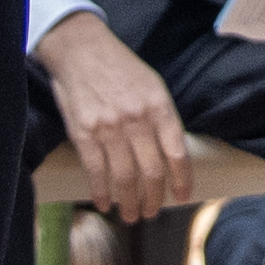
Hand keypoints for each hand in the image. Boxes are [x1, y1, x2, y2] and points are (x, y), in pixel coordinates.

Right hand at [35, 14, 191, 218]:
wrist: (82, 49)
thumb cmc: (120, 68)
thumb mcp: (152, 85)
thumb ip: (162, 118)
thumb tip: (171, 155)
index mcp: (159, 106)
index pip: (177, 153)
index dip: (182, 180)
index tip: (182, 196)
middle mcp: (137, 119)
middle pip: (152, 171)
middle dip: (154, 198)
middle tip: (152, 212)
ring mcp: (109, 128)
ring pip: (125, 177)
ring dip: (130, 202)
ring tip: (132, 215)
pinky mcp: (84, 133)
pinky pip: (96, 171)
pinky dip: (101, 192)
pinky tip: (105, 203)